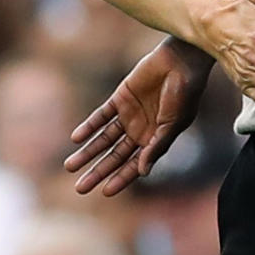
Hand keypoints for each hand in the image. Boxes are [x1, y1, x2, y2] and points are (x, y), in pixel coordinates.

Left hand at [65, 37, 210, 195]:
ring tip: (70, 166)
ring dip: (87, 152)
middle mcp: (140, 130)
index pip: (134, 165)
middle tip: (80, 188)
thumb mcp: (173, 124)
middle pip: (114, 156)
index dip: (120, 179)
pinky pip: (100, 115)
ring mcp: (129, 114)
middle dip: (97, 172)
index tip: (104, 192)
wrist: (181, 62)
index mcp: (154, 140)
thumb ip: (157, 146)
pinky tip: (76, 138)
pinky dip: (89, 126)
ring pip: (104, 138)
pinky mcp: (120, 97)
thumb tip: (143, 172)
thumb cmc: (184, 94)